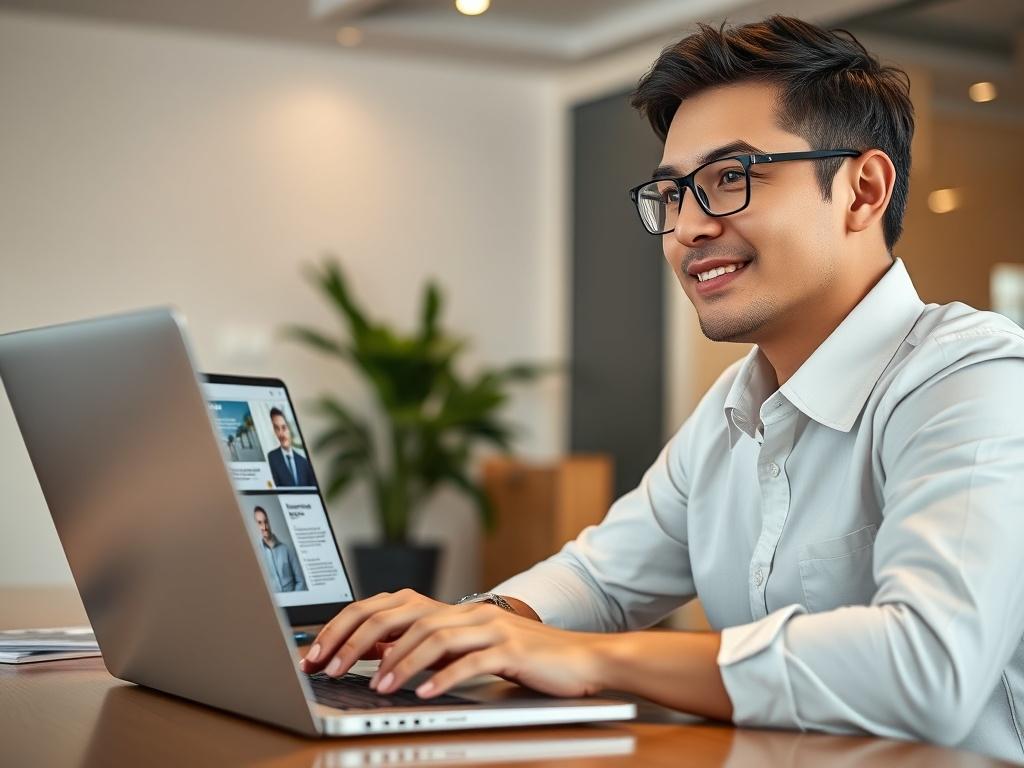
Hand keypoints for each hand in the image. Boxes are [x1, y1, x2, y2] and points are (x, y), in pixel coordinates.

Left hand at [299, 588, 609, 699]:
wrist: (580, 657)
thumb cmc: (523, 658)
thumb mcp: (467, 649)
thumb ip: (429, 646)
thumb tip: (379, 650)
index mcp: (451, 610)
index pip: (387, 607)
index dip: (349, 627)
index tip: (318, 652)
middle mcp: (466, 612)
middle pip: (402, 615)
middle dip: (360, 642)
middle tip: (331, 668)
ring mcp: (490, 627)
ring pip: (434, 636)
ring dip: (399, 662)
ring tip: (376, 687)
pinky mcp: (511, 648)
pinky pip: (472, 661)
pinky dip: (445, 676)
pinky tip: (425, 694)